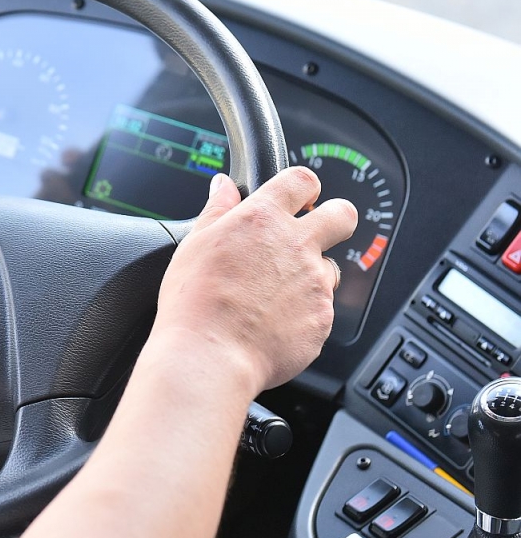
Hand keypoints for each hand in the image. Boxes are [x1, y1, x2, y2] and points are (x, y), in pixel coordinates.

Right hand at [151, 167, 357, 394]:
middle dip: (334, 219)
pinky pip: (321, 309)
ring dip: (311, 276)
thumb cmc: (195, 304)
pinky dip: (303, 314)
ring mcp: (315, 282)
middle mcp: (296, 245)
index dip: (303, 187)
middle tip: (312, 235)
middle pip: (342, 215)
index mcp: (262, 220)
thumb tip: (223, 185)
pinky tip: (273, 324)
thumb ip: (216, 210)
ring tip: (274, 297)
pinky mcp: (323, 318)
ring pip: (330, 268)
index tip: (297, 199)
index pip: (301, 180)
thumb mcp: (194, 245)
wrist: (210, 356)